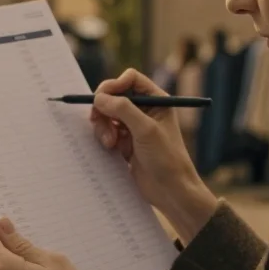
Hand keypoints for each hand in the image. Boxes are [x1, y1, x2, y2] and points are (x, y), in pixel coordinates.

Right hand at [91, 69, 218, 244]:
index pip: (130, 79)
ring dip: (103, 126)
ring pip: (108, 114)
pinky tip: (111, 149)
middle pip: (115, 96)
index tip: (102, 98)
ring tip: (109, 142)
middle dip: (105, 108)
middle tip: (98, 120)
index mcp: (156, 100)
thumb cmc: (167, 158)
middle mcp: (145, 110)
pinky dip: (104, 137)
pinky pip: (107, 131)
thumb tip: (100, 98)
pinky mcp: (125, 142)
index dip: (114, 85)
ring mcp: (134, 126)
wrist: (170, 190)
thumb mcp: (145, 130)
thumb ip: (123, 109)